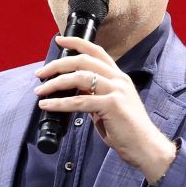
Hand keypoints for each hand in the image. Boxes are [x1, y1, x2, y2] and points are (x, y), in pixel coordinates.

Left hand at [35, 35, 176, 182]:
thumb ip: (94, 96)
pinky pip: (79, 101)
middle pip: (83, 61)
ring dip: (55, 83)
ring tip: (40, 90)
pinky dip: (59, 103)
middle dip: (57, 64)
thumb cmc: (127, 130)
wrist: (145, 146)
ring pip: (79, 78)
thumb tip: (75, 91)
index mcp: (119, 77)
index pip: (96, 51)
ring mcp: (117, 90)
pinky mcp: (112, 105)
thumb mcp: (109, 106)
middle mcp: (118, 79)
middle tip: (40, 73)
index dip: (77, 43)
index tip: (60, 40)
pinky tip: (47, 106)